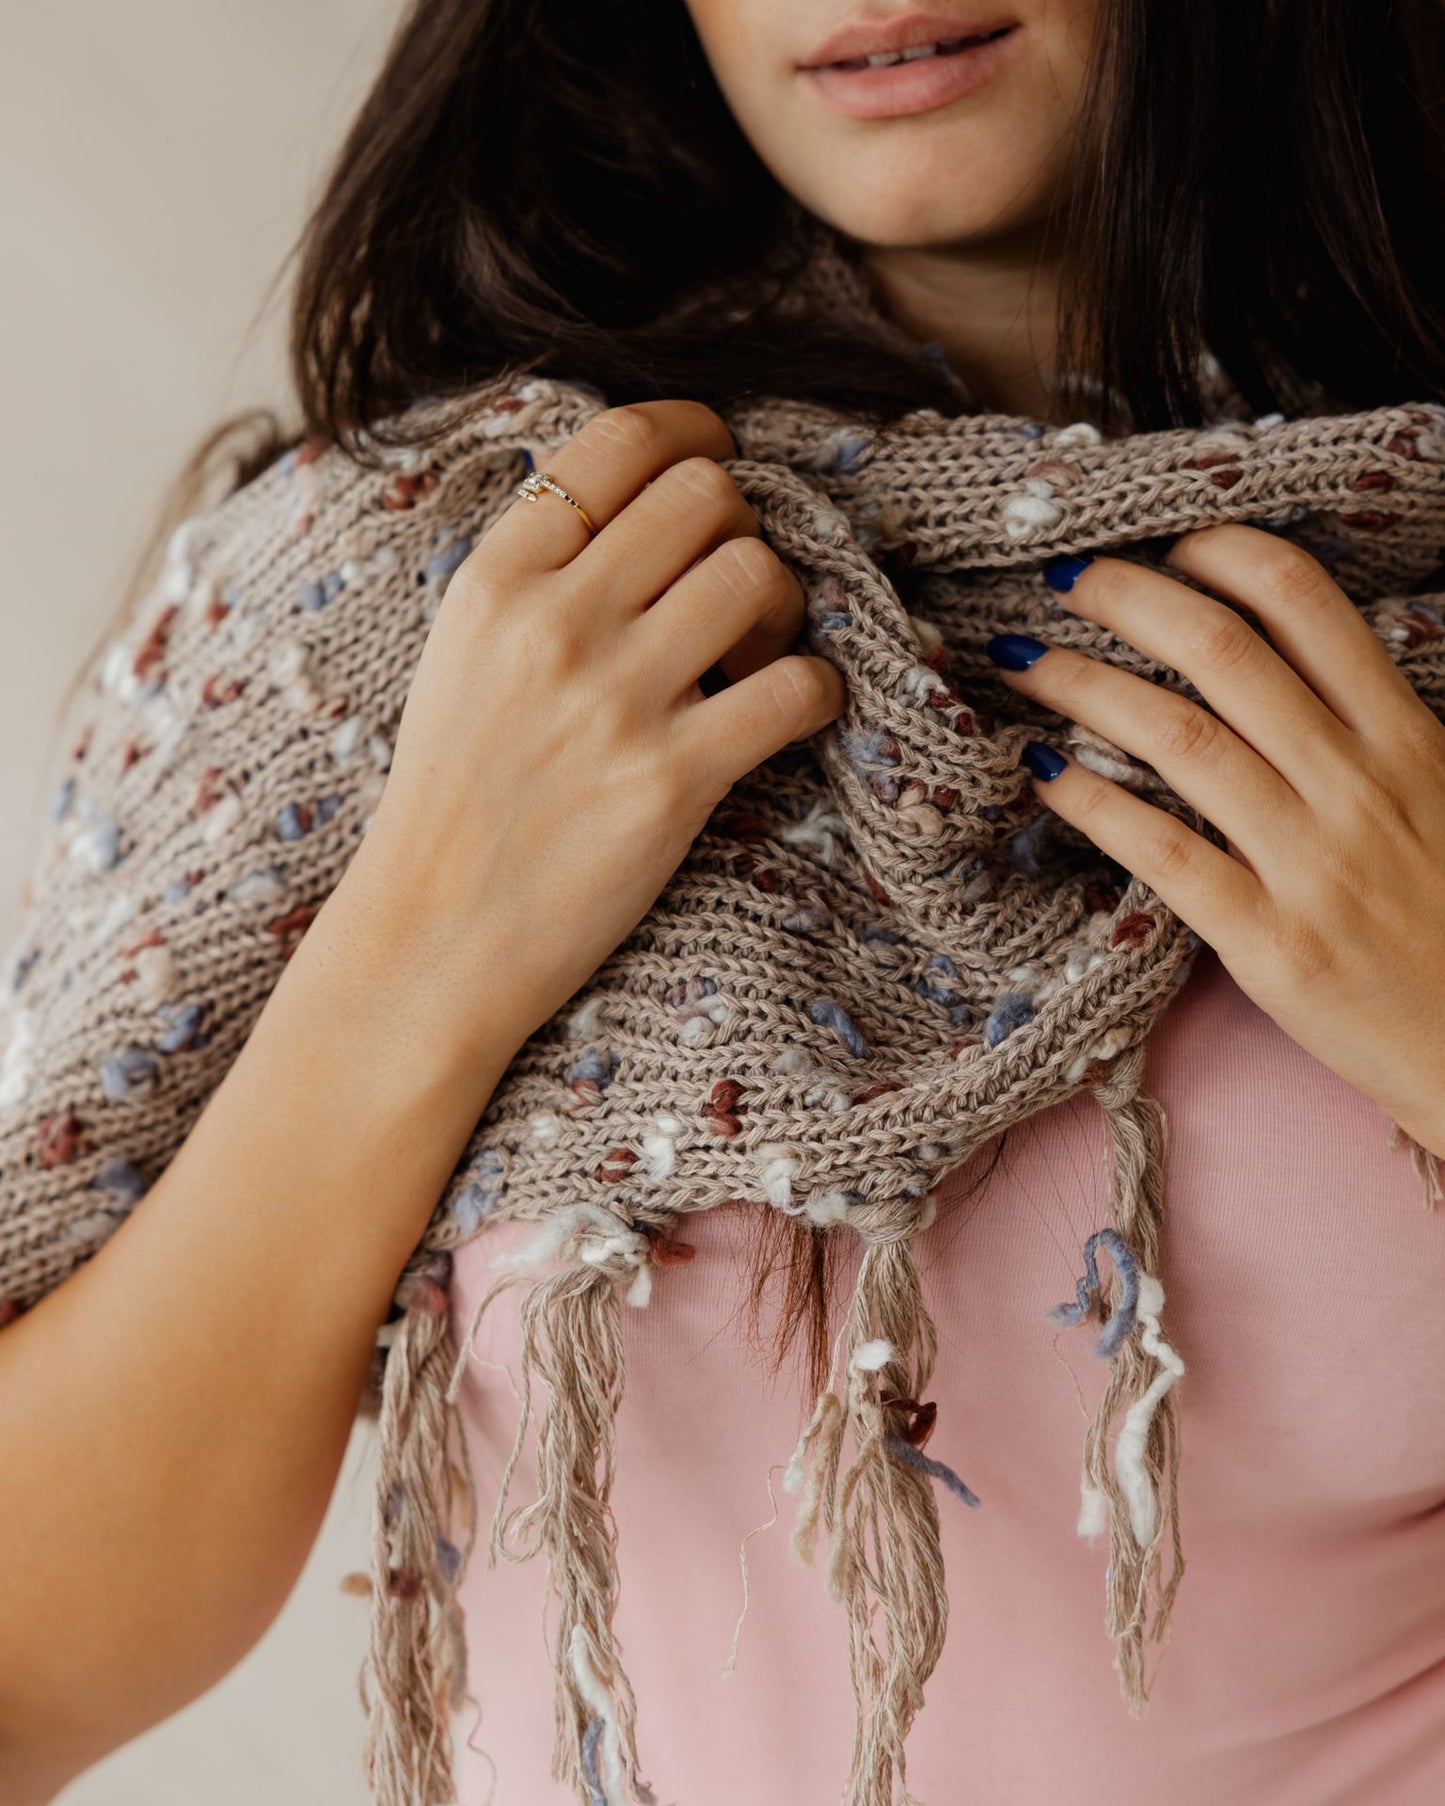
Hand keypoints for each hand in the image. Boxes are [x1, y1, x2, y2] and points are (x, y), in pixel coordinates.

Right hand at [335, 399, 844, 1065]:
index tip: (718, 463)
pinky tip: (791, 709)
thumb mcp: (463, 653)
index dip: (695, 433)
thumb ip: (539, 571)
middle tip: (734, 588)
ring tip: (760, 652)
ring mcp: (613, 700)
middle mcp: (554, 622)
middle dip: (743, 527)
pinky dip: (817, 689)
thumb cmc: (454, 797)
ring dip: (784, 603)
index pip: (620, 439)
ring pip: (757, 571)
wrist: (430, 938)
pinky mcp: (671, 781)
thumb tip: (644, 497)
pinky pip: (798, 686)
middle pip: (707, 493)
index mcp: (496, 578)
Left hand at [985, 524, 1444, 1157]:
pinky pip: (1162, 852)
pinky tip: (1043, 776)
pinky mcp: (1270, 940)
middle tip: (1067, 579)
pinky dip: (1092, 804)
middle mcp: (1358, 784)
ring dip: (1085, 687)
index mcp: (1407, 737)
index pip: (1307, 604)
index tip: (1168, 547)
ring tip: (1025, 661)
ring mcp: (1312, 862)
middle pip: (1224, 652)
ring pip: (1178, 739)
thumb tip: (1285, 666)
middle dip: (1131, 598)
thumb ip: (1376, 729)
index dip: (1224, 556)